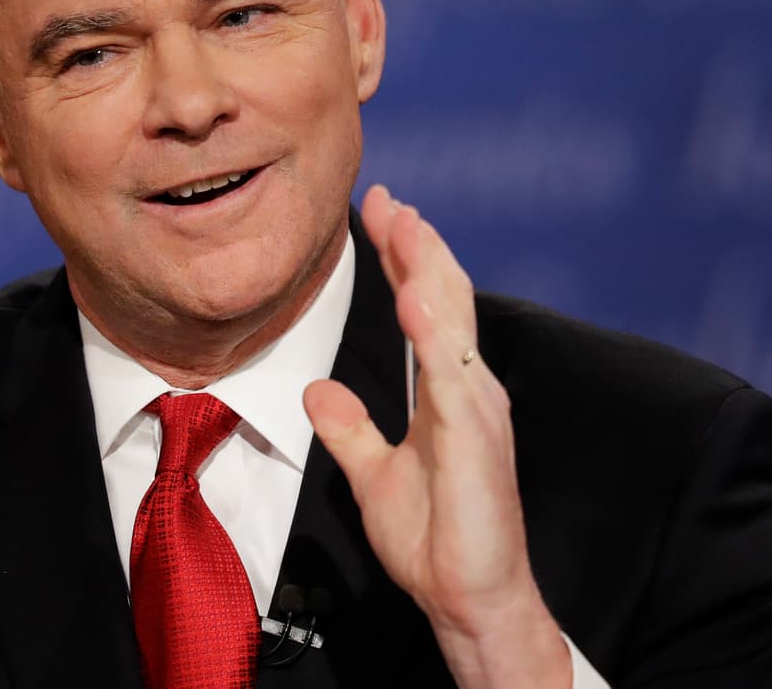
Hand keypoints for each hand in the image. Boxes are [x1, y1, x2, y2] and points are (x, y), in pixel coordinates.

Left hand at [303, 185, 569, 688]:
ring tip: (404, 220)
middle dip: (415, 244)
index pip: (424, 307)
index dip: (402, 258)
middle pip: (442, 298)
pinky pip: (451, 375)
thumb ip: (350, 427)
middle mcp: (468, 388)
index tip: (379, 211)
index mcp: (446, 390)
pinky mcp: (475, 438)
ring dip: (428, 268)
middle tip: (386, 196)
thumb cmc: (435, 539)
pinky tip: (415, 298)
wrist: (467, 598)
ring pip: (452, 322)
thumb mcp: (374, 472)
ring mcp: (476, 409)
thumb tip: (318, 388)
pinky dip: (434, 333)